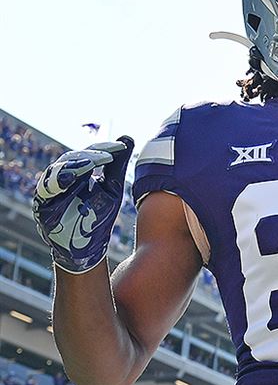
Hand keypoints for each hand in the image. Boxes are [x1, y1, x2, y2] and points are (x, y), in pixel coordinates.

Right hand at [31, 137, 134, 273]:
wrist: (86, 247)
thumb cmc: (98, 217)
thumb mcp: (111, 188)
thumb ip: (117, 165)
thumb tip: (128, 137)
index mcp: (77, 173)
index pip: (87, 154)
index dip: (103, 149)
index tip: (122, 147)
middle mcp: (61, 178)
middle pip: (71, 159)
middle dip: (91, 155)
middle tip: (109, 155)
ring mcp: (50, 190)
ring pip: (58, 170)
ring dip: (77, 164)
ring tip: (95, 163)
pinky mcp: (42, 203)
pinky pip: (48, 188)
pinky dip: (61, 180)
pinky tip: (76, 176)